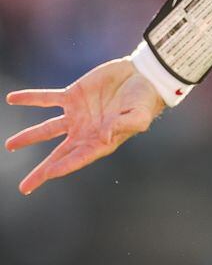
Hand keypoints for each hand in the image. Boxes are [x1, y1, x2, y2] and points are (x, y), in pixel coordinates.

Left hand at [5, 58, 165, 194]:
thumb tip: (106, 134)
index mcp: (101, 142)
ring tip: (10, 146)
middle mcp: (86, 132)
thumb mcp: (140, 115)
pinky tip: (12, 99)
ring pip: (47, 129)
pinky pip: (47, 98)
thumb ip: (126, 125)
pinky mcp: (73, 96)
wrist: (142, 77)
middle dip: (41, 171)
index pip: (77, 158)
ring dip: (28, 137)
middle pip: (58, 154)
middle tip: (25, 187)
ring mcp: (77, 114)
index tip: (48, 175)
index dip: (62, 167)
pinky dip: (30, 98)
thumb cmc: (145, 100)